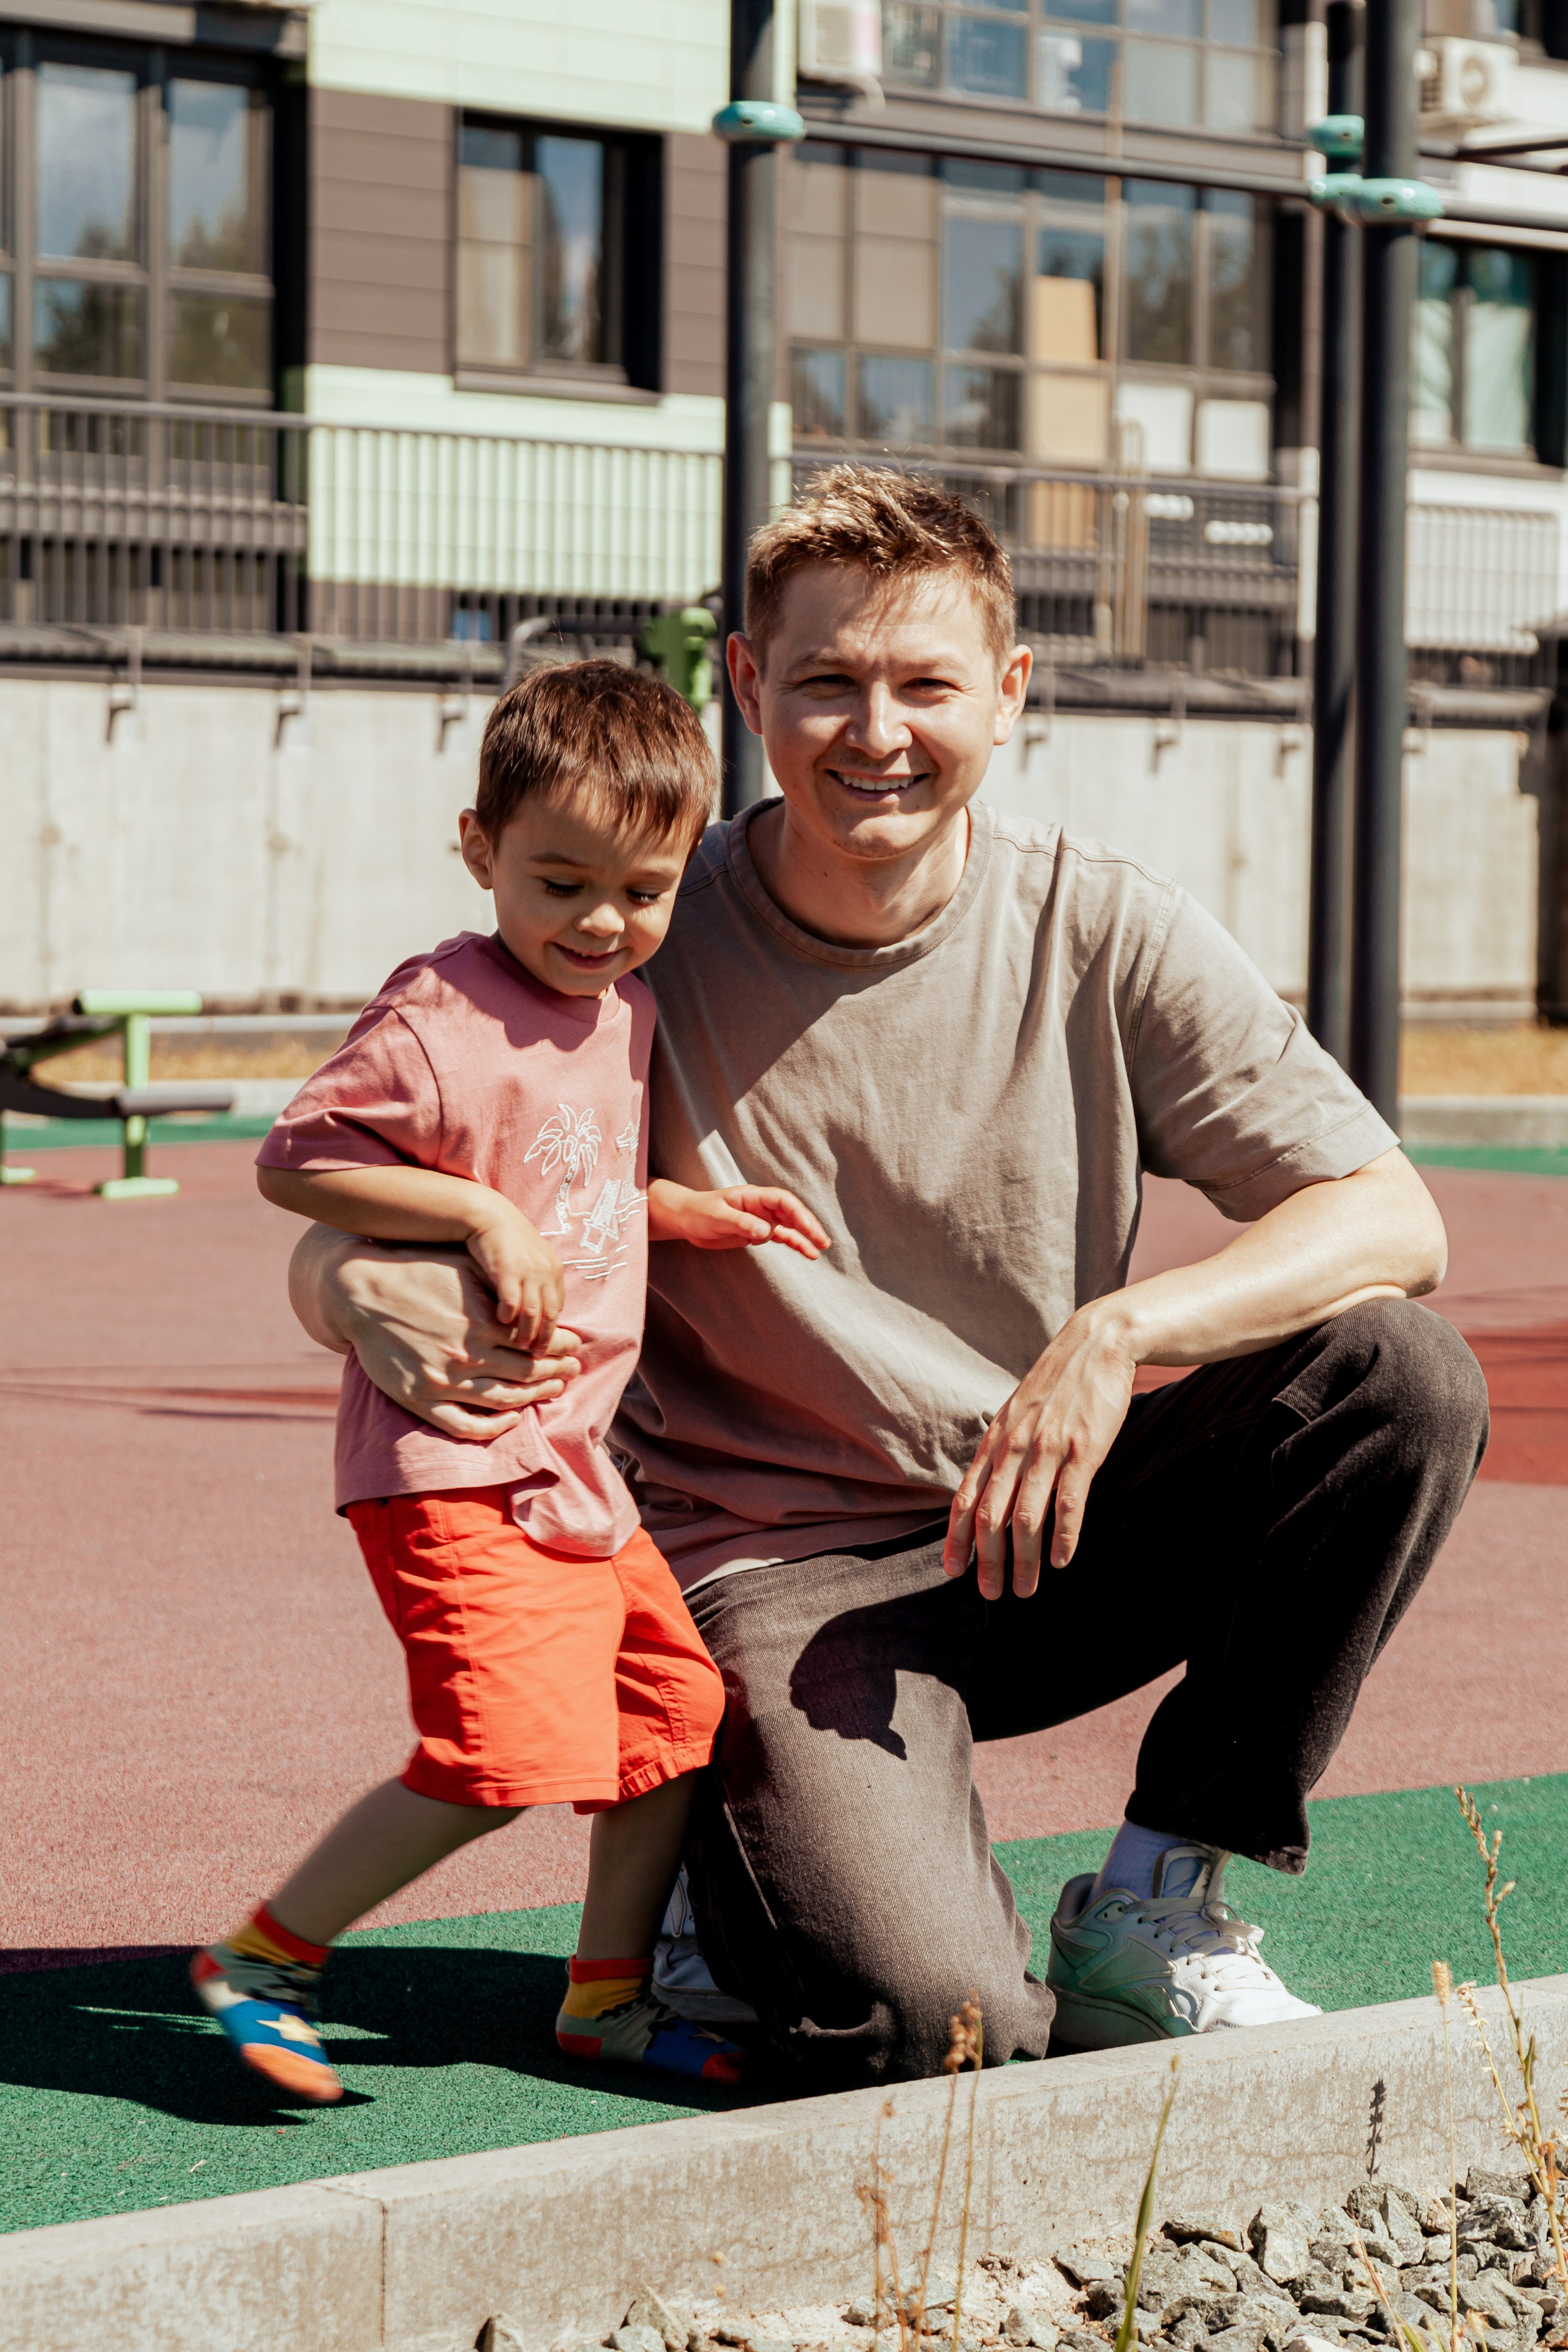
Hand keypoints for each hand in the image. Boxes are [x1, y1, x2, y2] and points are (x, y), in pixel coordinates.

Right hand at [300, 1230, 582, 1439]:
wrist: (359, 1292)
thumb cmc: (415, 1270)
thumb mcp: (463, 1267)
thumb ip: (499, 1288)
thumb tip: (535, 1301)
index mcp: (482, 1322)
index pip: (538, 1342)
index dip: (562, 1346)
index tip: (574, 1346)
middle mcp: (467, 1355)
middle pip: (528, 1373)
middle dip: (556, 1371)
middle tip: (572, 1369)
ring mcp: (443, 1381)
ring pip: (504, 1400)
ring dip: (535, 1397)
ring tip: (552, 1389)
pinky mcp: (420, 1399)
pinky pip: (465, 1426)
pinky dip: (494, 1427)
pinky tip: (512, 1419)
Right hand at [464, 1203, 565, 1347]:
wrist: (487, 1214)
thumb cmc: (505, 1242)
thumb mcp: (529, 1261)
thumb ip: (535, 1284)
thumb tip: (534, 1315)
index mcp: (554, 1270)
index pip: (558, 1307)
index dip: (553, 1330)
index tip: (546, 1347)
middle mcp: (546, 1271)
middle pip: (551, 1314)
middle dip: (546, 1339)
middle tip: (538, 1358)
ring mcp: (529, 1270)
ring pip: (534, 1312)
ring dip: (528, 1334)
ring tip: (520, 1349)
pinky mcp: (509, 1268)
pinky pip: (512, 1300)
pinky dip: (509, 1315)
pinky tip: (501, 1324)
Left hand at [648, 1180, 829, 1259]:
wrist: (686, 1220)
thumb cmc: (699, 1213)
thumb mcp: (717, 1218)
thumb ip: (741, 1223)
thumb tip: (767, 1231)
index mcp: (753, 1196)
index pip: (783, 1201)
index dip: (799, 1213)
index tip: (809, 1228)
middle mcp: (761, 1206)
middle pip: (792, 1213)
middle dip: (808, 1225)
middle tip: (823, 1241)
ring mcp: (761, 1219)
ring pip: (789, 1226)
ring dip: (805, 1236)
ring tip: (820, 1248)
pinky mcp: (757, 1232)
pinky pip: (781, 1237)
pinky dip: (794, 1243)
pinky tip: (807, 1252)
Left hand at [943, 1300, 1137, 1599]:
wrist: (1095, 1344)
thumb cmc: (1056, 1385)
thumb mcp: (1018, 1414)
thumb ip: (1004, 1450)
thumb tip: (993, 1489)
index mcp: (996, 1441)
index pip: (966, 1498)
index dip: (957, 1538)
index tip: (953, 1572)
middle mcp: (1016, 1448)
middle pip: (991, 1516)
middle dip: (988, 1560)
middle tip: (991, 1594)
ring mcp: (1049, 1450)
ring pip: (1026, 1517)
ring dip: (1024, 1560)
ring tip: (1026, 1590)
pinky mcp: (1084, 1451)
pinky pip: (1068, 1501)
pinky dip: (1063, 1536)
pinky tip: (1062, 1561)